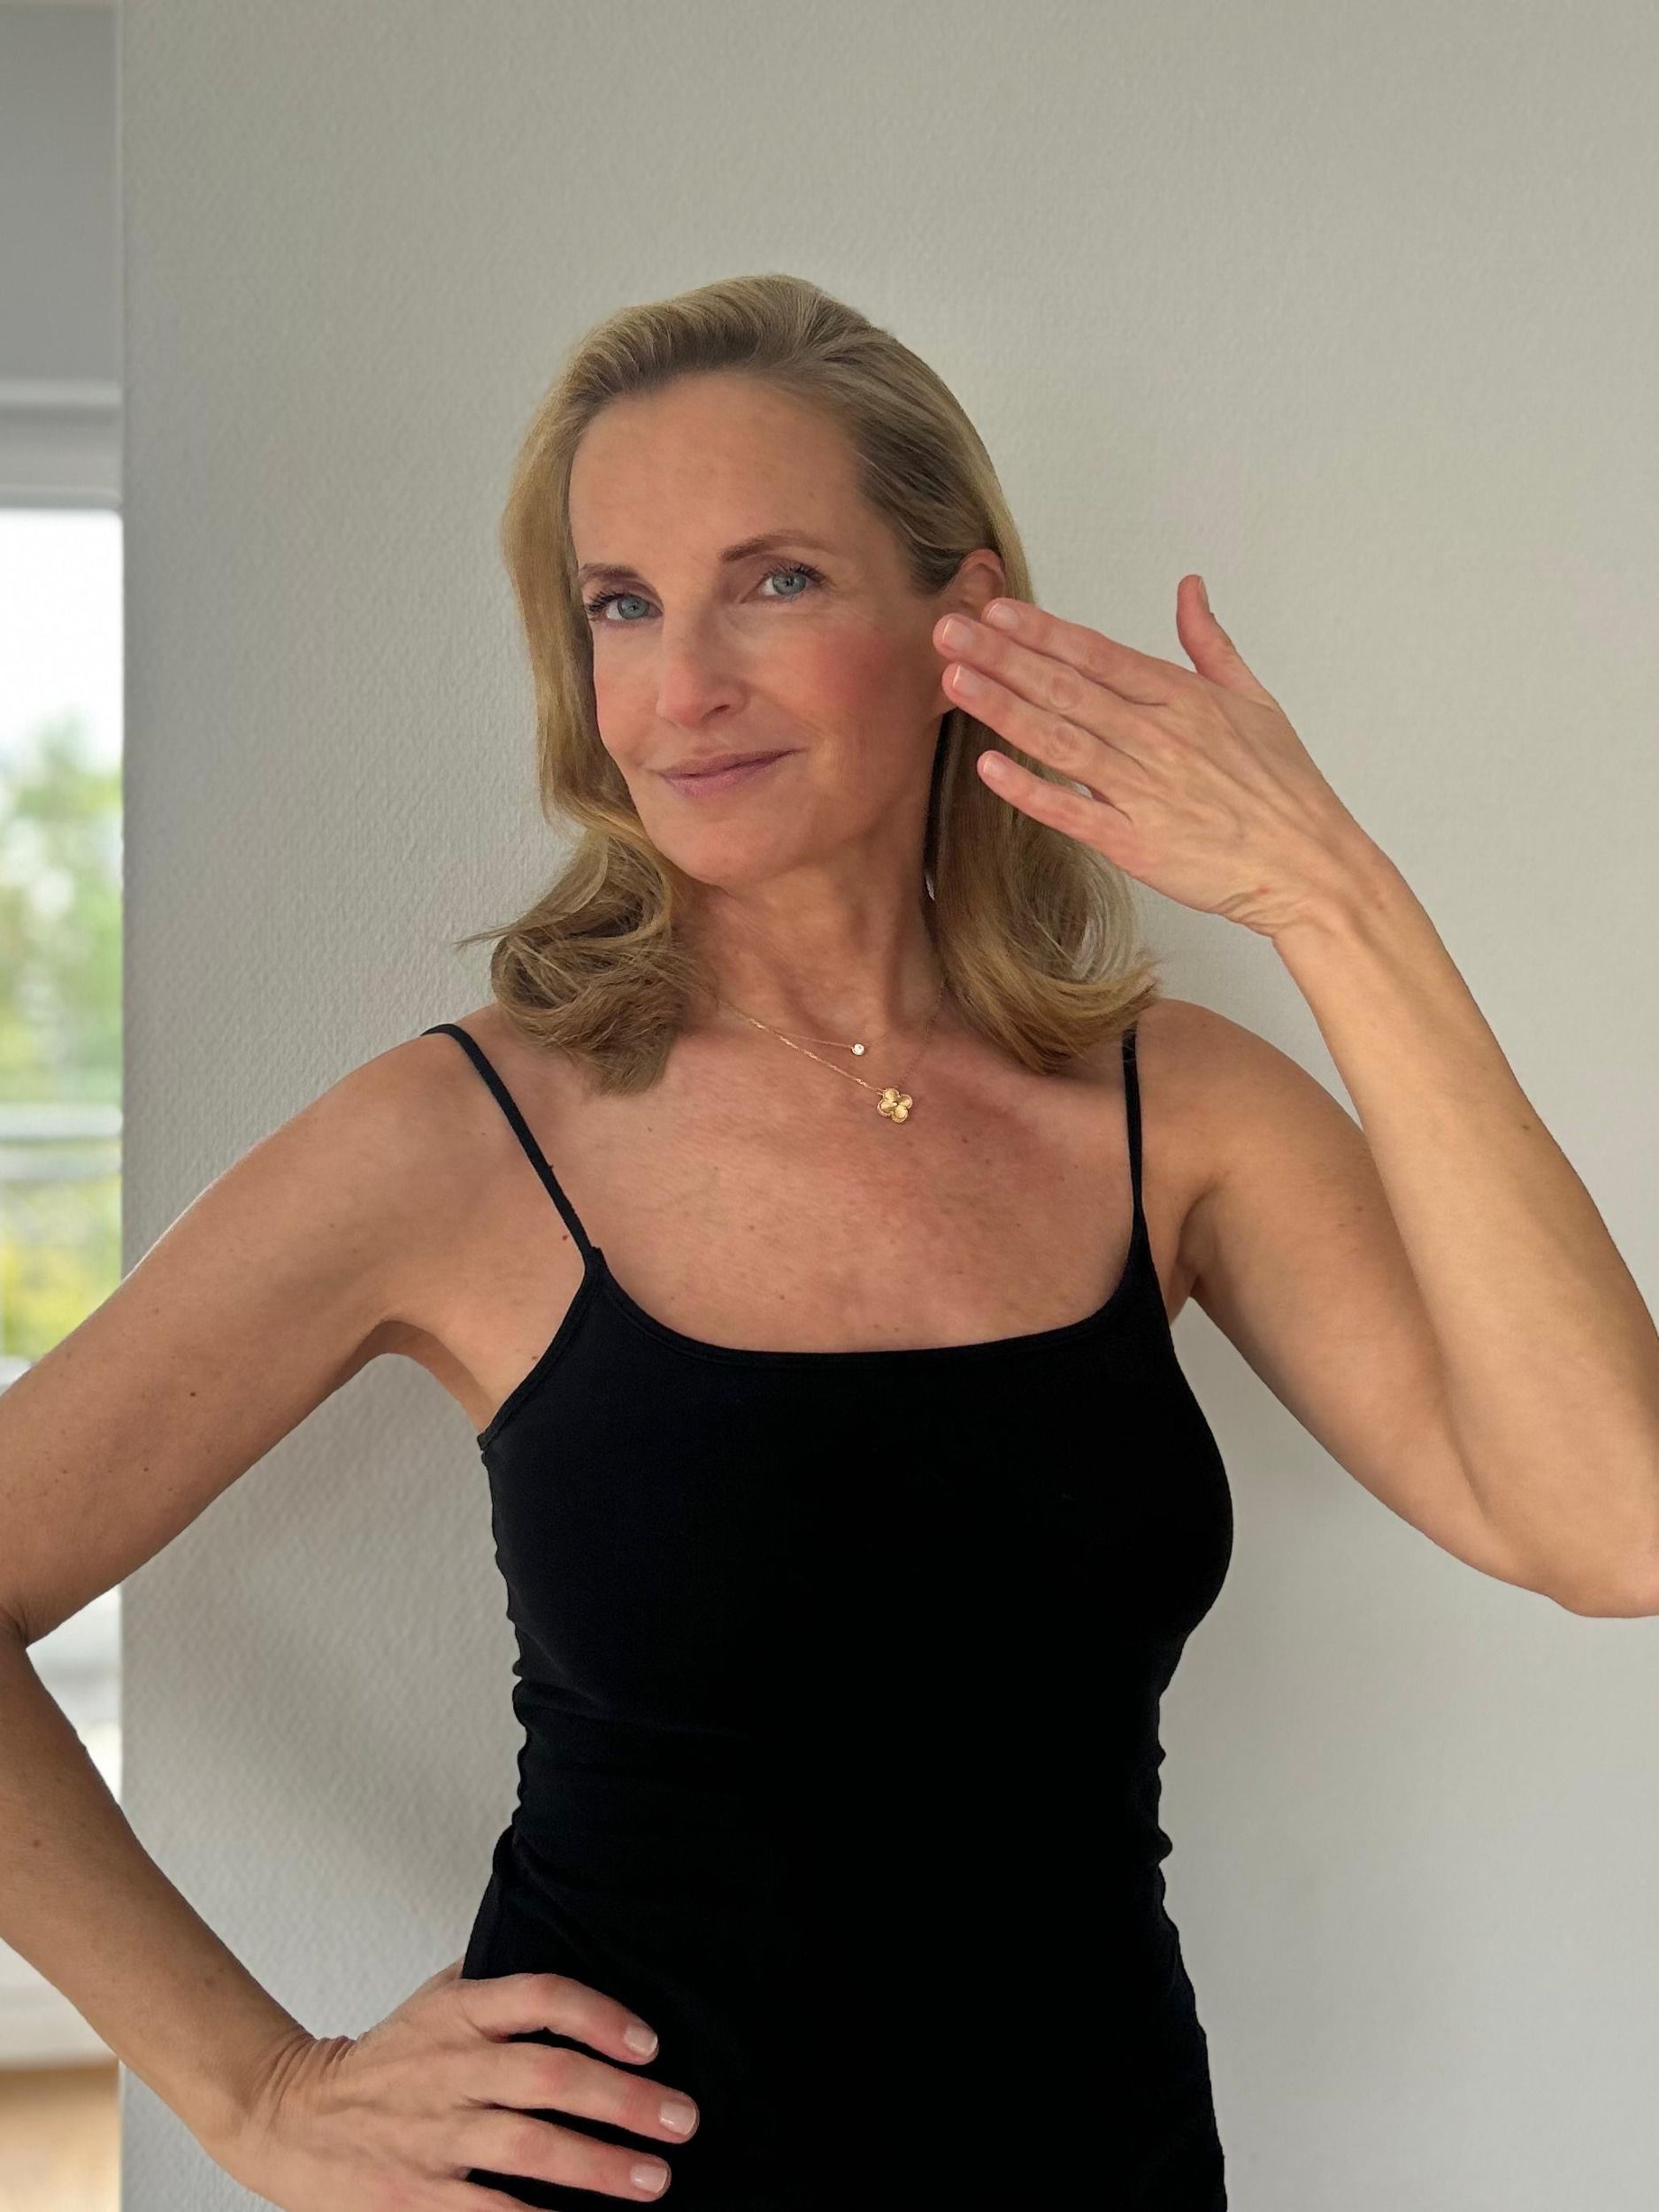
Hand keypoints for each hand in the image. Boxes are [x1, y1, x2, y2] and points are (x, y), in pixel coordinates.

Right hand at [217, 1955, 699, 2204]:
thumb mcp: (432, 2000)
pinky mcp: (413, 2198)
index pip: (539, 1996)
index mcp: (457, 2013)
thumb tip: (565, 1935)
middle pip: (546, 2077)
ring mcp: (431, 2136)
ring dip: (597, 2167)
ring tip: (655, 2180)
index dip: (600, 2016)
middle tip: (682, 2120)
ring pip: (525, 2148)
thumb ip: (494, 1977)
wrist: (288, 2116)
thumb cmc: (382, 2059)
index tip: (651, 2044)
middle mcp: (449, 2069)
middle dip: (622, 2101)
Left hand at [934, 575, 1385, 940]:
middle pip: (1067, 689)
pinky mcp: (1136, 844)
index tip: (996, 610)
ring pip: (1061, 741)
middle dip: (1002, 656)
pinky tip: (988, 768)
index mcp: (1183, 698)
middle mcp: (1158, 738)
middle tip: (949, 630)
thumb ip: (1210, 643)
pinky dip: (1031, 791)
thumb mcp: (1255, 700)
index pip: (1098, 654)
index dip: (1042, 631)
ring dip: (1003, 709)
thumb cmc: (1285, 788)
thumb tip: (1190, 588)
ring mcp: (1145, 791)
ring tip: (954, 681)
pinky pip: (1073, 812)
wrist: (1310, 865)